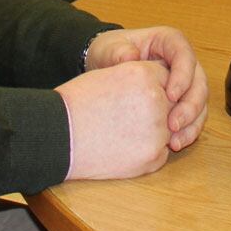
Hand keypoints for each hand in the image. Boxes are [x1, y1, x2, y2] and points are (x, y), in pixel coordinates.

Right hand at [57, 61, 171, 180]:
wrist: (58, 136)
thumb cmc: (77, 104)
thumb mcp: (110, 76)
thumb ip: (141, 80)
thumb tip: (163, 89)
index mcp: (144, 74)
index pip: (167, 78)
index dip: (154, 89)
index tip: (138, 96)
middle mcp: (156, 99)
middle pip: (171, 104)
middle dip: (157, 111)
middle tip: (129, 117)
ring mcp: (157, 130)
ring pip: (169, 130)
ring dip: (153, 132)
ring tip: (123, 132)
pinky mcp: (153, 157)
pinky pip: (161, 152)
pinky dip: (147, 152)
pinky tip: (123, 148)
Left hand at [86, 26, 208, 150]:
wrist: (106, 68)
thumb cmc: (110, 53)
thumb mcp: (109, 48)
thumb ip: (118, 52)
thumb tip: (130, 58)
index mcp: (169, 42)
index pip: (185, 54)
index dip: (183, 75)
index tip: (171, 96)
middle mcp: (182, 62)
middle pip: (199, 81)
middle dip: (191, 105)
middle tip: (173, 124)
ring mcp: (185, 83)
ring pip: (200, 102)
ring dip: (192, 123)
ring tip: (175, 141)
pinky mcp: (182, 102)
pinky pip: (193, 117)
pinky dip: (187, 131)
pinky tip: (174, 144)